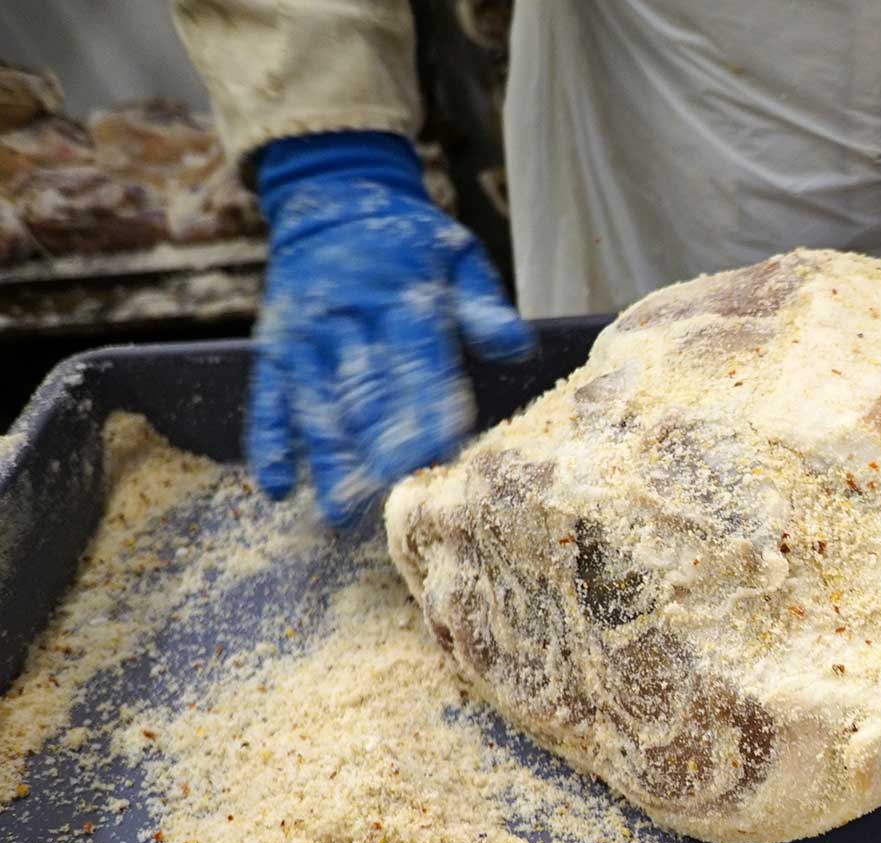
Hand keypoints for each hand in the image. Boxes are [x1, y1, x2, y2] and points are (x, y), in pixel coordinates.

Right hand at [249, 132, 532, 524]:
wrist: (330, 199)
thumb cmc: (409, 241)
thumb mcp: (456, 256)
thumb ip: (483, 307)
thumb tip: (518, 347)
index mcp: (400, 299)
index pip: (417, 361)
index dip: (428, 407)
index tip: (442, 452)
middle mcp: (346, 320)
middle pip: (365, 392)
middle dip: (379, 447)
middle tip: (392, 496)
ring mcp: (304, 338)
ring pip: (316, 405)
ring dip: (327, 460)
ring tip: (338, 512)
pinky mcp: (274, 350)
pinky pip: (269, 400)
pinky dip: (269, 443)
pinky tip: (275, 487)